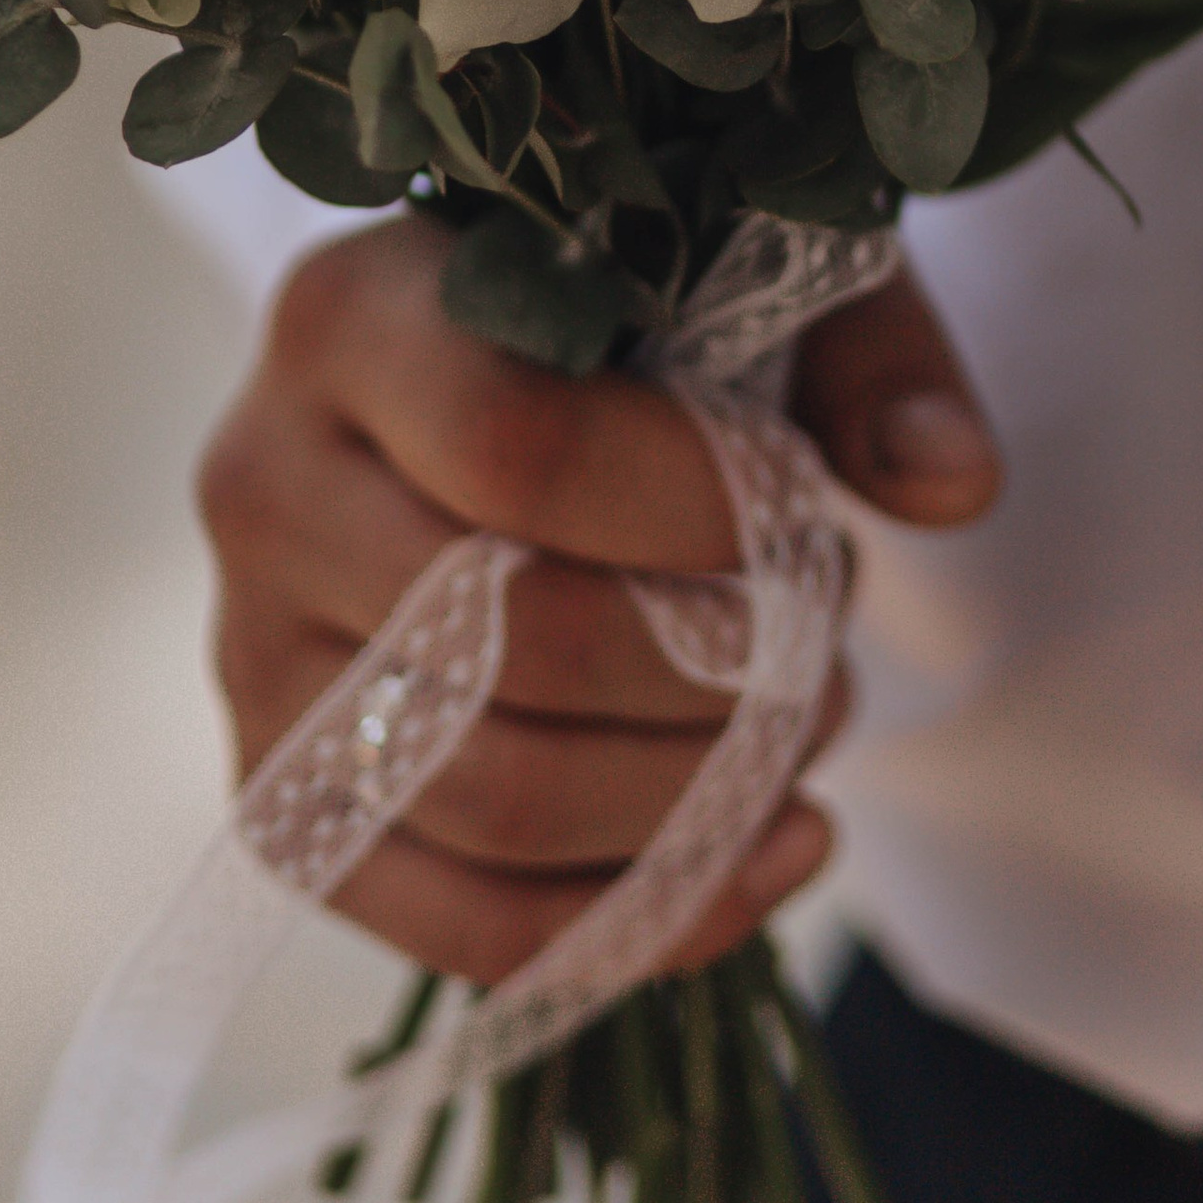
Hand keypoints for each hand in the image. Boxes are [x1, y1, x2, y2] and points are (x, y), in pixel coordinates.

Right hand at [195, 213, 1000, 986]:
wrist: (480, 369)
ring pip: (489, 800)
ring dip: (694, 800)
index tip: (802, 512)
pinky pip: (451, 925)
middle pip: (509, 644)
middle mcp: (260, 480)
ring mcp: (251, 653)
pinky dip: (634, 923)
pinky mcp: (282, 794)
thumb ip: (868, 359)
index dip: (691, 508)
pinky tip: (764, 865)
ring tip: (803, 737)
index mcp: (348, 312)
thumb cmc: (626, 315)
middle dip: (717, 674)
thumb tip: (951, 484)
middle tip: (828, 648)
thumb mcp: (753, 276)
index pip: (514, 447)